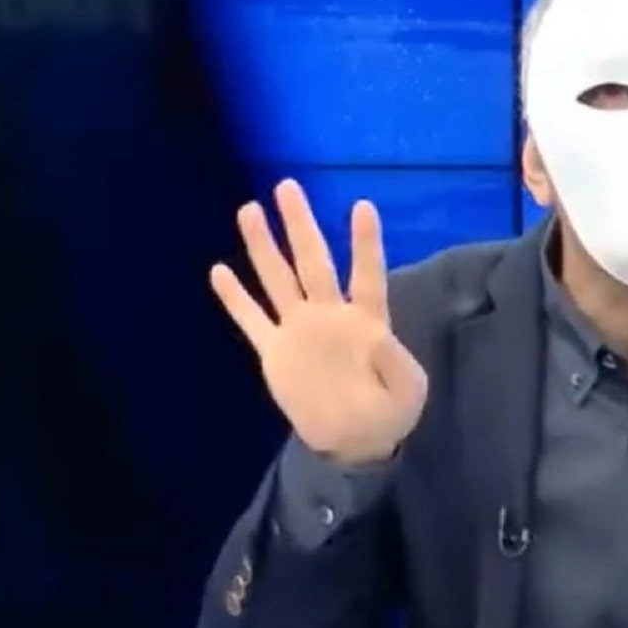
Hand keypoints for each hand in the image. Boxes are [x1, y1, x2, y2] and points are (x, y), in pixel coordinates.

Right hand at [209, 180, 426, 464]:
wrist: (355, 442)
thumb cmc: (390, 412)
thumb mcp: (407, 392)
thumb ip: (397, 365)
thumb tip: (381, 337)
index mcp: (367, 322)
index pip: (366, 275)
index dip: (365, 243)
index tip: (363, 205)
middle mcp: (330, 315)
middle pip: (313, 262)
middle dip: (301, 226)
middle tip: (287, 185)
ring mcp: (300, 330)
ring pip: (279, 280)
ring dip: (264, 247)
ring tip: (249, 209)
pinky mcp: (275, 352)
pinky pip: (252, 320)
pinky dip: (236, 298)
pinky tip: (219, 270)